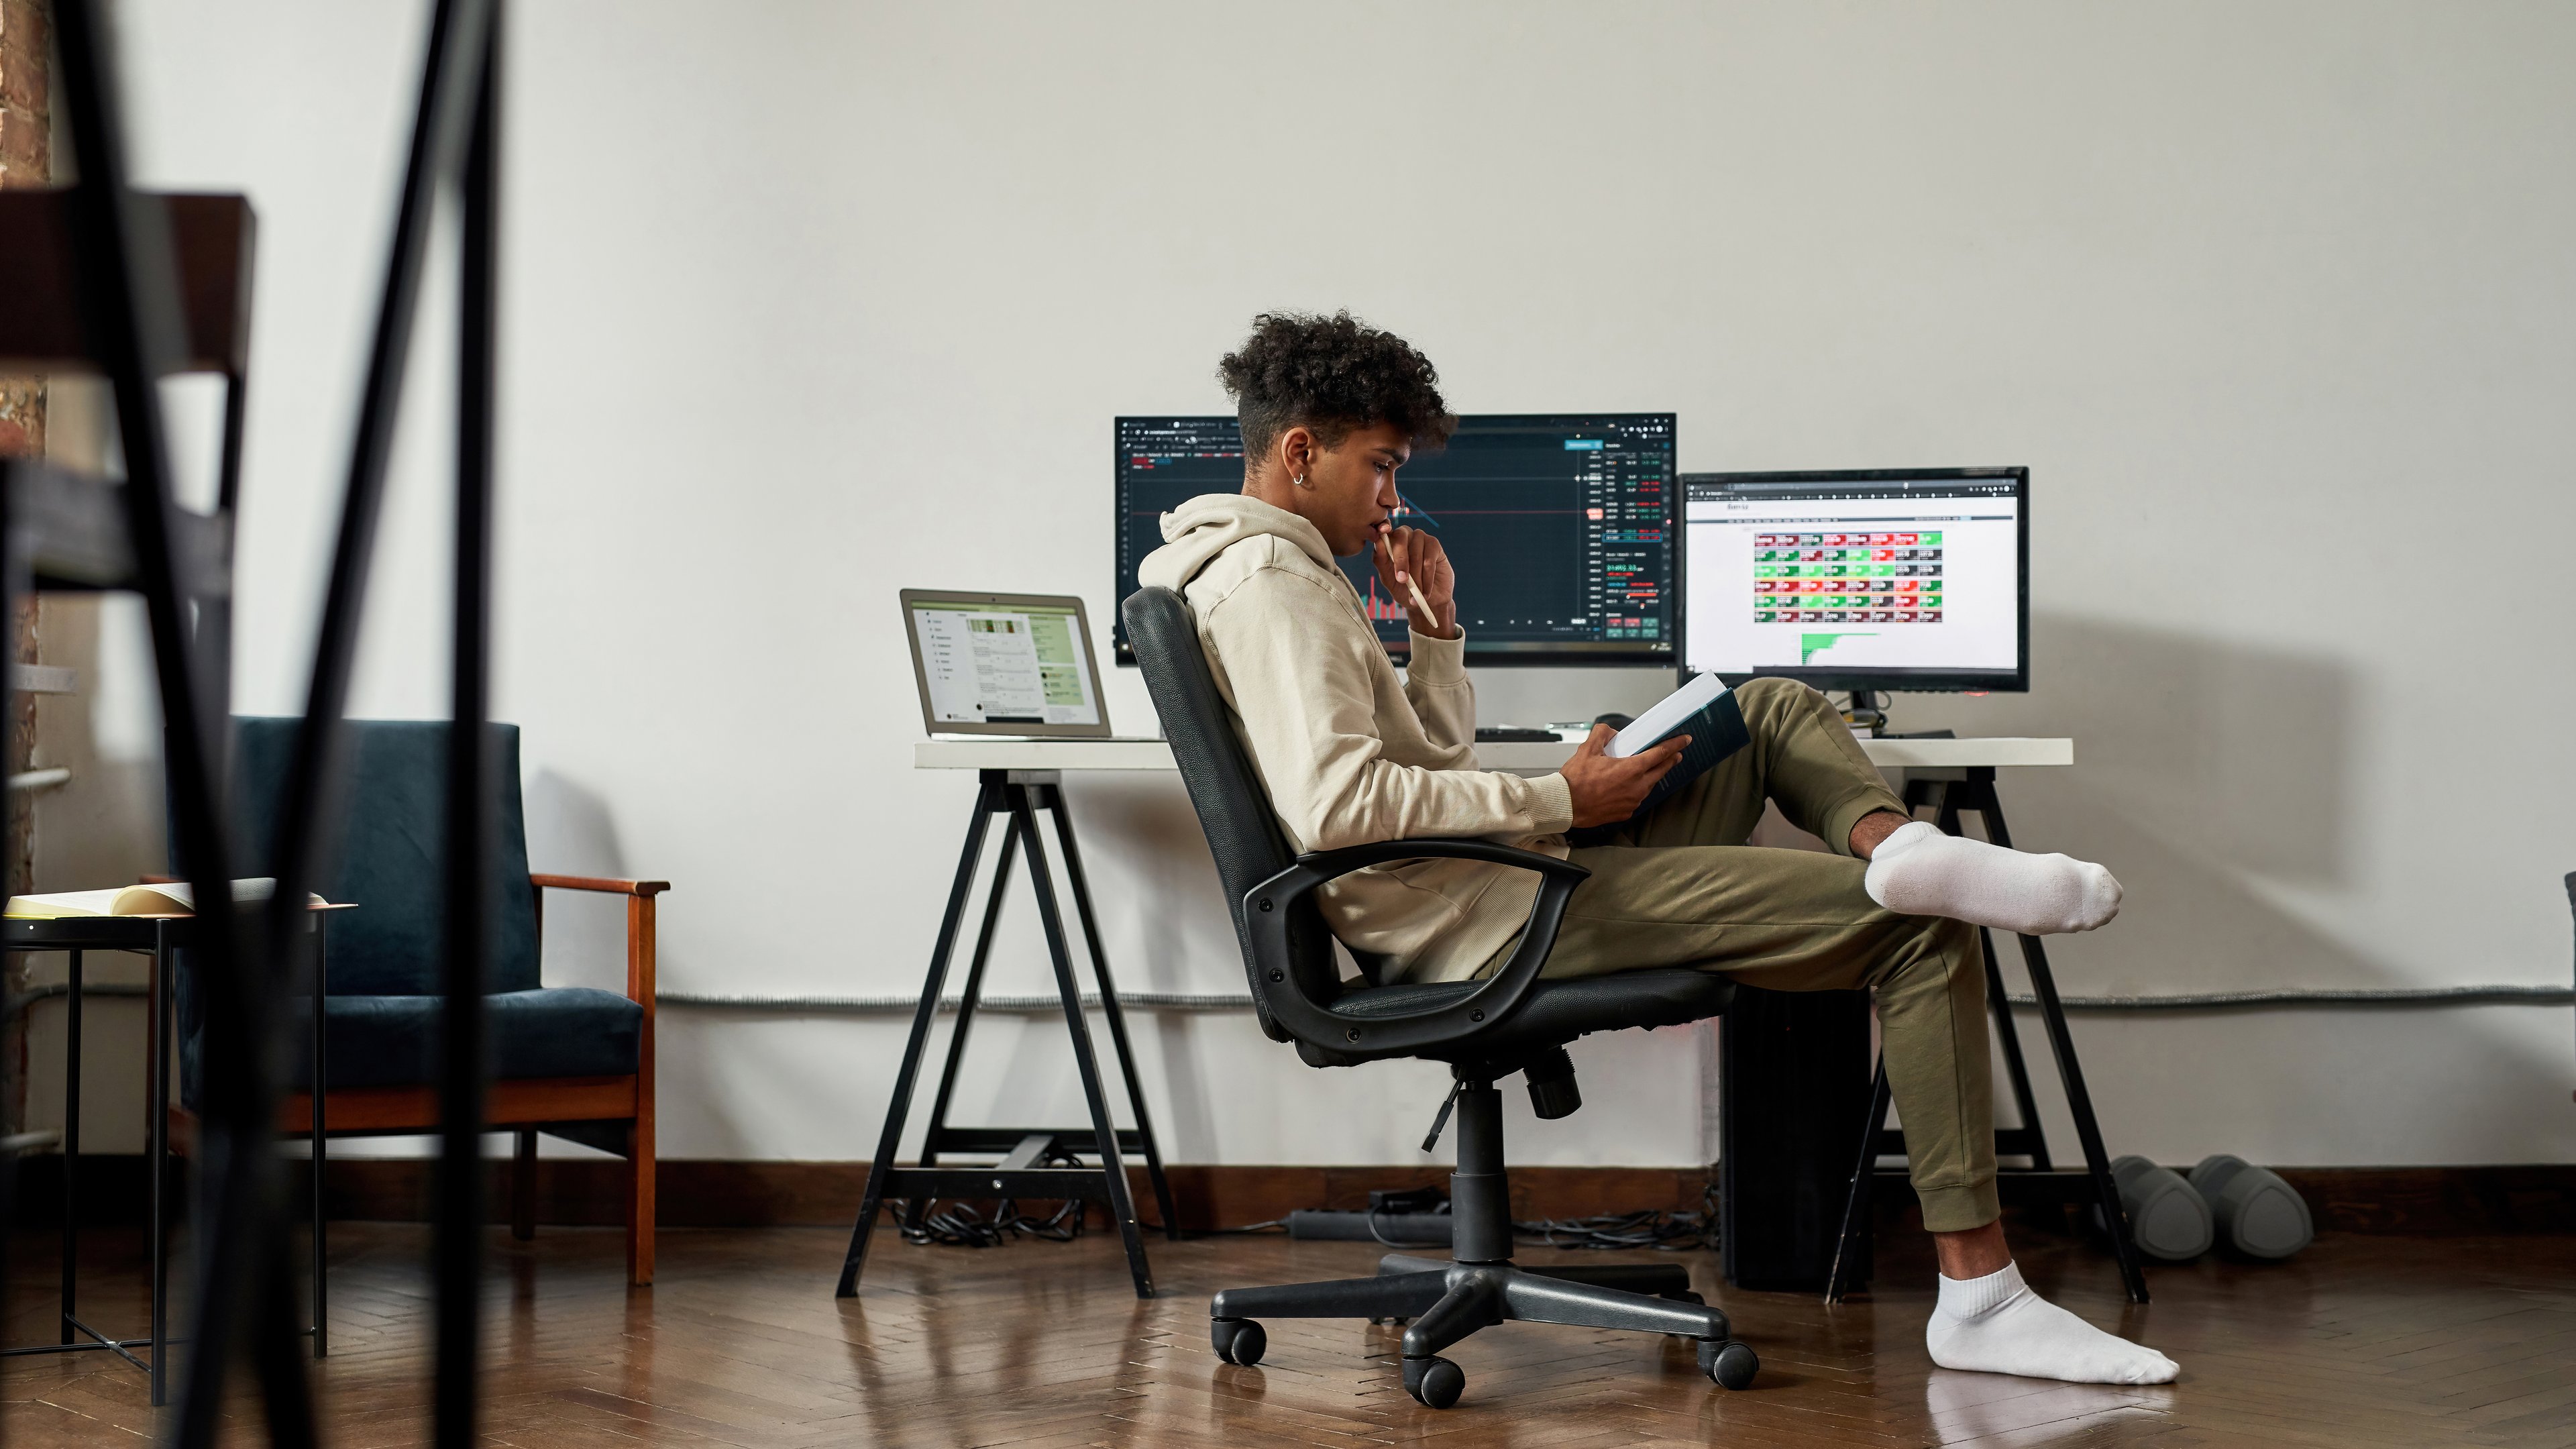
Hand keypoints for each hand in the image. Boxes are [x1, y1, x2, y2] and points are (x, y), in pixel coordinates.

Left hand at [1374, 523, 1457, 638]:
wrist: (1427, 602)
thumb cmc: (1405, 590)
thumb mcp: (1389, 580)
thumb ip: (1381, 563)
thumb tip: (1379, 544)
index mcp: (1388, 543)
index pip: (1383, 533)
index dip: (1382, 528)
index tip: (1382, 532)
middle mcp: (1404, 537)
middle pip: (1400, 536)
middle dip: (1400, 560)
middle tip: (1402, 580)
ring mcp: (1420, 539)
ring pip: (1415, 553)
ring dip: (1416, 577)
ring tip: (1417, 592)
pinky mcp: (1434, 544)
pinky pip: (1429, 559)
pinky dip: (1427, 578)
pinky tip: (1425, 590)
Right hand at [1558, 724, 1690, 828]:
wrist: (1566, 805)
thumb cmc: (1575, 782)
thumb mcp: (1587, 750)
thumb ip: (1601, 734)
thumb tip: (1609, 731)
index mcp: (1631, 769)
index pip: (1660, 754)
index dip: (1675, 745)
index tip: (1683, 741)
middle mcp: (1637, 786)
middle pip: (1661, 770)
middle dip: (1670, 760)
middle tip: (1675, 754)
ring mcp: (1633, 801)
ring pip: (1649, 785)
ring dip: (1652, 775)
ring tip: (1649, 769)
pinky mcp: (1626, 812)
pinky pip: (1637, 798)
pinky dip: (1637, 790)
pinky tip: (1629, 786)